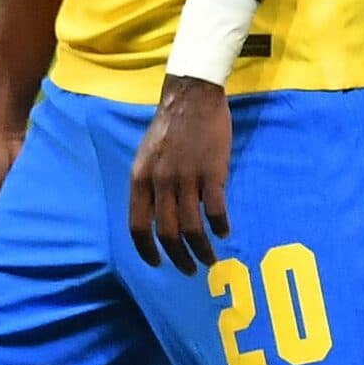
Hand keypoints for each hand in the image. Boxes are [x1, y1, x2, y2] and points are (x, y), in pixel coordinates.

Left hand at [128, 74, 231, 273]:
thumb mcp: (146, 155)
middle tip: (189, 269)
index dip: (147, 250)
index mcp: (141, 179)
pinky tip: (224, 231)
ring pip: (192, 227)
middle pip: (168, 233)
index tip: (158, 263)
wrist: (192, 95)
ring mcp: (187, 177)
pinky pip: (216, 209)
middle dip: (178, 257)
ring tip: (209, 259)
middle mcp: (161, 182)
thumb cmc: (169, 126)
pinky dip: (220, 226)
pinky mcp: (213, 172)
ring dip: (201, 249)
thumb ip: (149, 184)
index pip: (138, 226)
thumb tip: (156, 216)